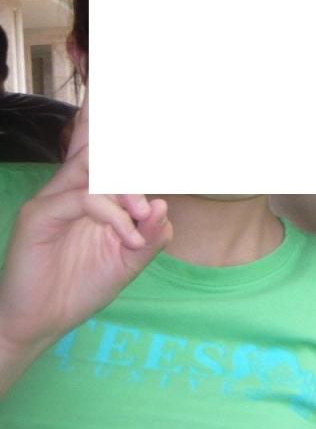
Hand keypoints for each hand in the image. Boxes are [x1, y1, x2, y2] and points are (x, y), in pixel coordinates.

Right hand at [0, 93, 170, 362]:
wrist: (39, 323)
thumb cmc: (80, 287)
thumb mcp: (129, 260)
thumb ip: (150, 234)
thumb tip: (163, 205)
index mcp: (90, 191)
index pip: (105, 149)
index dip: (117, 125)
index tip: (148, 105)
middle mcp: (69, 186)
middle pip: (97, 144)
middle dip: (125, 136)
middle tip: (155, 132)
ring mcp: (52, 198)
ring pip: (95, 169)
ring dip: (128, 189)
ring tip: (143, 214)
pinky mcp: (40, 216)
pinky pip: (85, 200)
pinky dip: (114, 216)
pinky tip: (128, 237)